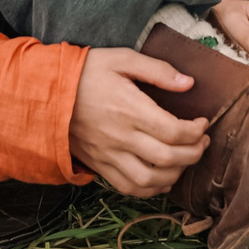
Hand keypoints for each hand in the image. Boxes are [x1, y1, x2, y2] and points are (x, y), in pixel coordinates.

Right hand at [68, 48, 209, 196]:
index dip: (196, 132)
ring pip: (148, 180)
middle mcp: (120, 137)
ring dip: (174, 175)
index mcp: (130, 109)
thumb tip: (188, 83)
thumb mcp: (122, 58)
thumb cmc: (85, 72)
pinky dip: (149, 190)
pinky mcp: (98, 165)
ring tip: (186, 160)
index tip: (203, 123)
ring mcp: (108, 155)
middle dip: (194, 154)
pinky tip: (163, 179)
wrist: (45, 93)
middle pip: (167, 158)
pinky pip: (126, 188)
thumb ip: (157, 70)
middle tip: (203, 142)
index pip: (174, 131)